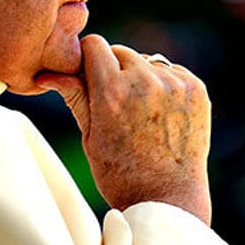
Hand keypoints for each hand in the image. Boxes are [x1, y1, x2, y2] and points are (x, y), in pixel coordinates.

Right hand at [37, 34, 212, 224]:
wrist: (167, 200)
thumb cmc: (121, 173)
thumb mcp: (89, 136)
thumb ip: (75, 96)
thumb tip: (48, 74)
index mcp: (111, 91)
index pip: (95, 44)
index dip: (89, 59)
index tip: (90, 76)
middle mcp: (144, 82)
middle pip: (121, 51)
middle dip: (115, 70)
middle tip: (117, 103)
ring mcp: (174, 84)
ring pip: (148, 61)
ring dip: (142, 76)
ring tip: (142, 112)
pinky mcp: (196, 89)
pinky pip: (173, 72)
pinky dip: (165, 85)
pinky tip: (162, 113)